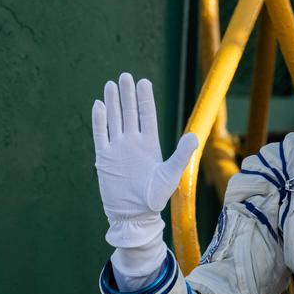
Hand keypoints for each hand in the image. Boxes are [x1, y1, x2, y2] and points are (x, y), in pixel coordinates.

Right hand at [92, 73, 197, 248]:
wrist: (134, 216)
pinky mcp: (105, 158)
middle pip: (129, 113)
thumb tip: (194, 136)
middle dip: (127, 95)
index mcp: (149, 144)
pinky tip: (99, 105)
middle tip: (125, 76)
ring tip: (111, 85)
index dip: (144, 99)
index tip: (143, 82)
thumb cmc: (154, 199)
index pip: (146, 116)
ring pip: (114, 120)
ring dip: (112, 103)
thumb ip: (181, 155)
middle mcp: (133, 143)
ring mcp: (118, 149)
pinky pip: (101, 135)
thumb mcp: (170, 175)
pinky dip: (99, 120)